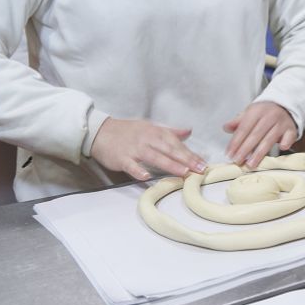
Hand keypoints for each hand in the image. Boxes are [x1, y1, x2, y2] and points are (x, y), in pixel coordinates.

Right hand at [89, 118, 207, 181]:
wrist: (100, 131)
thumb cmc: (128, 131)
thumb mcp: (150, 127)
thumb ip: (170, 132)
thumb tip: (189, 131)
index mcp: (155, 132)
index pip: (176, 143)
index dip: (190, 153)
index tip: (203, 163)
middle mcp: (147, 139)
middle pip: (169, 150)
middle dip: (186, 159)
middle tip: (200, 169)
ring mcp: (134, 149)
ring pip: (154, 157)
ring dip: (169, 164)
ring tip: (183, 172)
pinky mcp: (121, 158)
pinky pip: (131, 165)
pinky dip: (138, 170)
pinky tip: (147, 177)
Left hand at [224, 101, 297, 167]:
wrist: (284, 106)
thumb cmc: (264, 113)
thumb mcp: (249, 113)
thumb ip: (237, 122)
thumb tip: (226, 128)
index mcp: (257, 111)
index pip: (244, 128)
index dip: (236, 142)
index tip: (229, 153)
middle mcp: (270, 116)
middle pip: (256, 134)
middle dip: (245, 149)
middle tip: (237, 161)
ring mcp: (281, 122)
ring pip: (270, 139)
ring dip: (260, 152)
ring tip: (251, 164)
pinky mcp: (291, 129)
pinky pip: (290, 136)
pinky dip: (286, 142)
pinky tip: (281, 148)